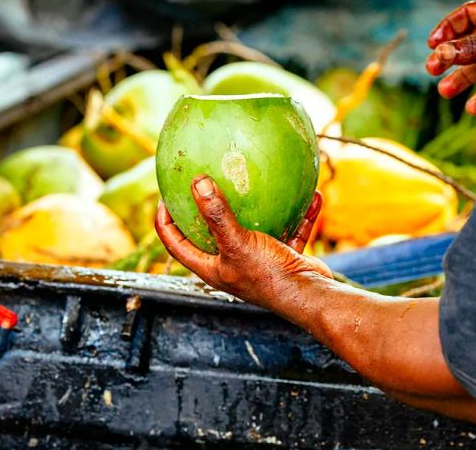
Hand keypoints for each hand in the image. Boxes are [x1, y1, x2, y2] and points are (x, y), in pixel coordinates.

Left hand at [155, 175, 331, 306]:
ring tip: (257, 181)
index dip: (165, 222)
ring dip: (260, 207)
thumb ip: (217, 215)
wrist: (310, 296)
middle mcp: (232, 264)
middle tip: (205, 180)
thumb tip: (197, 182)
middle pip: (212, 233)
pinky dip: (299, 215)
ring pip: (254, 228)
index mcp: (212, 267)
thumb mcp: (238, 243)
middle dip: (208, 208)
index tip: (164, 197)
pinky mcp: (284, 256)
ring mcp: (258, 260)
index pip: (176, 244)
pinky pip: (290, 230)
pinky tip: (311, 196)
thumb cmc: (268, 277)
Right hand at [425, 0, 475, 114]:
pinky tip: (472, 107)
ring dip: (461, 79)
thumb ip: (470, 48)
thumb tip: (439, 53)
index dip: (447, 28)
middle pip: (469, 42)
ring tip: (444, 92)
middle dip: (450, 57)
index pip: (467, 15)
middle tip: (431, 70)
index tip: (432, 45)